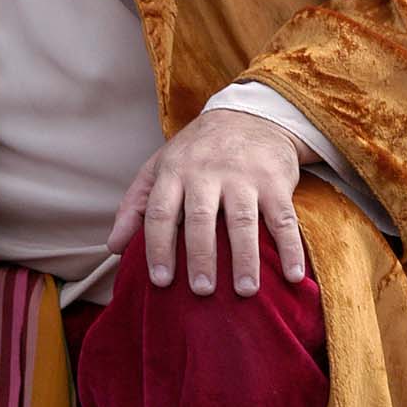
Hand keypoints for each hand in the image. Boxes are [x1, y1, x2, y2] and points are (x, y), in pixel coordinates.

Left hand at [107, 110, 315, 295]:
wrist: (249, 114)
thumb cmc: (197, 151)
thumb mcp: (160, 167)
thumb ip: (136, 206)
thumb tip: (113, 246)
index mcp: (174, 172)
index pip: (160, 213)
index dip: (158, 248)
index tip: (160, 281)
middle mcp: (207, 173)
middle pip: (201, 219)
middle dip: (200, 256)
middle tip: (202, 291)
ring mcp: (243, 176)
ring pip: (242, 221)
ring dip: (245, 258)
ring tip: (245, 291)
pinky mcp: (274, 181)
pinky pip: (283, 218)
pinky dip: (290, 247)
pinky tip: (293, 275)